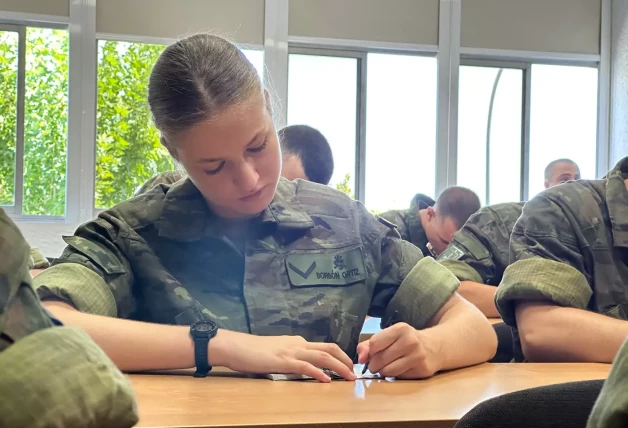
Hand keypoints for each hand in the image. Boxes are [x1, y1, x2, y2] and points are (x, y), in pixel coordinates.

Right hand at [214, 330, 355, 382]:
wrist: (236, 347)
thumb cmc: (253, 351)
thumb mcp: (277, 350)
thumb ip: (290, 355)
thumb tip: (301, 364)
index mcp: (297, 342)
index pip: (324, 346)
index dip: (340, 355)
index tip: (349, 365)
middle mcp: (298, 344)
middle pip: (330, 348)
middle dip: (346, 359)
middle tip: (355, 372)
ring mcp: (291, 351)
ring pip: (322, 356)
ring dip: (339, 366)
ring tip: (349, 376)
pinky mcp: (283, 361)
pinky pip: (306, 366)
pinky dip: (318, 372)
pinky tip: (327, 380)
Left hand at [356, 323, 439, 378]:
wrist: (434, 347)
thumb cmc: (406, 341)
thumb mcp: (389, 336)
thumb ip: (370, 345)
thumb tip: (360, 358)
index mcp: (401, 329)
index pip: (374, 343)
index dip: (369, 352)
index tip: (371, 354)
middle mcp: (410, 341)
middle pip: (379, 359)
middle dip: (373, 365)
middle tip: (377, 364)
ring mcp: (418, 356)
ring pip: (387, 371)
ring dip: (383, 372)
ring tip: (387, 367)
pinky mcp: (422, 370)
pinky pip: (398, 378)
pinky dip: (395, 376)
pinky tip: (400, 369)